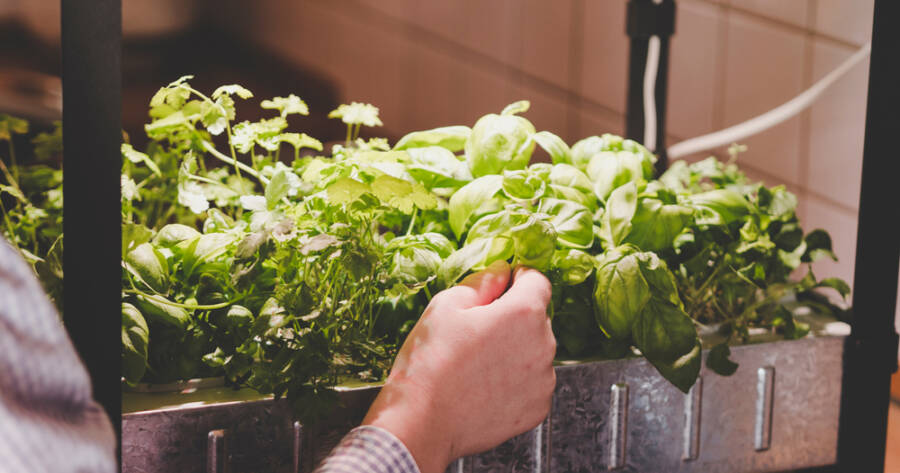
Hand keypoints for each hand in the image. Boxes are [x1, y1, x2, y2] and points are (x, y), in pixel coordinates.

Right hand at [362, 260, 555, 472]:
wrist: (422, 423)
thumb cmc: (430, 363)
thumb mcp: (447, 306)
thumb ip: (482, 282)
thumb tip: (500, 272)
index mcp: (524, 313)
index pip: (537, 281)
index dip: (518, 279)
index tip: (502, 286)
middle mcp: (543, 345)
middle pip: (536, 318)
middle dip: (512, 317)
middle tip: (476, 331)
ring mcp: (543, 381)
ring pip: (535, 351)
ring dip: (515, 350)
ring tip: (477, 364)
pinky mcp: (537, 408)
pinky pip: (532, 383)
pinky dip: (515, 381)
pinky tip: (484, 385)